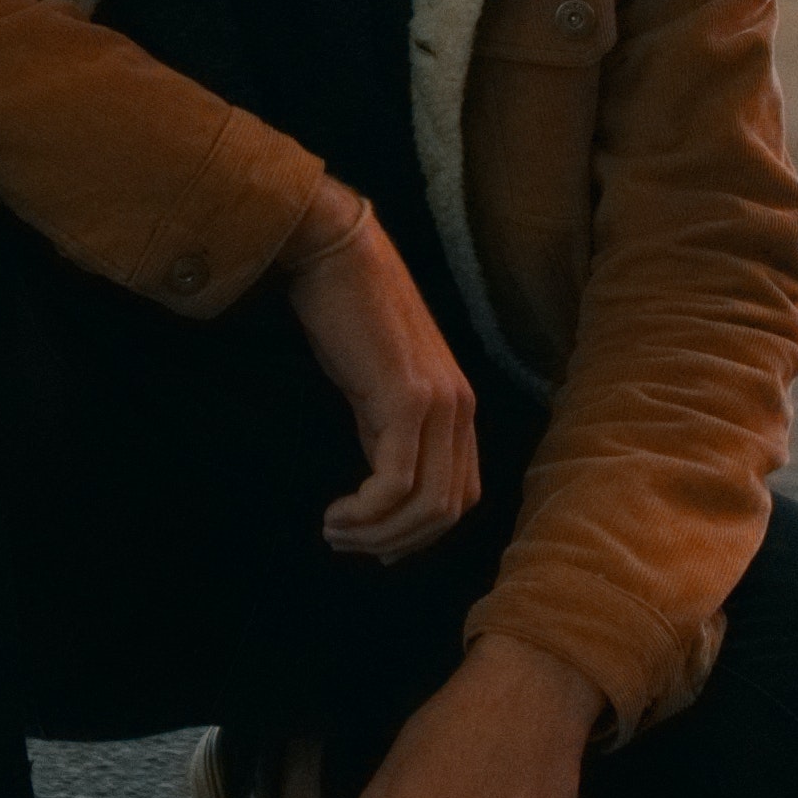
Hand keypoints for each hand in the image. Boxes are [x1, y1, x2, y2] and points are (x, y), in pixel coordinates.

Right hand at [282, 184, 478, 563]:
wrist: (336, 253)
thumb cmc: (349, 315)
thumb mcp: (377, 386)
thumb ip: (389, 434)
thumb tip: (382, 493)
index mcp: (459, 406)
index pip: (461, 495)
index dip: (420, 533)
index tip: (375, 544)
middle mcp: (460, 408)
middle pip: (448, 510)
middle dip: (395, 541)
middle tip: (346, 542)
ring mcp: (438, 404)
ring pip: (426, 504)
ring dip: (377, 533)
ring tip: (336, 531)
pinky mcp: (406, 399)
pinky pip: (396, 482)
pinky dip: (368, 512)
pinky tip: (337, 513)